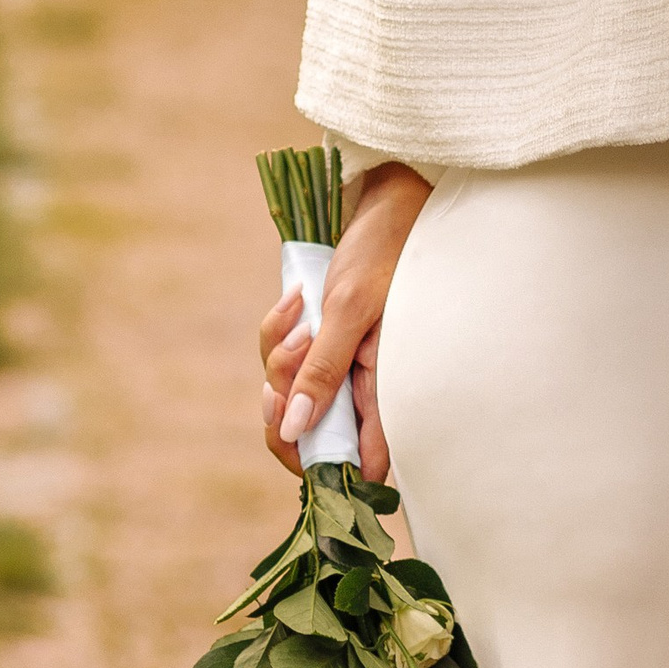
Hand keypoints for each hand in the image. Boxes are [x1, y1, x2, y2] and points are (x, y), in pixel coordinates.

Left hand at [258, 162, 431, 480]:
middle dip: (283, 403)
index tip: (293, 425)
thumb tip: (295, 431)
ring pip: (289, 395)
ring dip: (280, 356)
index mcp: (384, 393)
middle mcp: (363, 390)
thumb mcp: (349, 309)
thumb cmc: (384, 251)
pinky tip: (296, 297)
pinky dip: (279, 330)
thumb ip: (323, 373)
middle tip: (290, 358)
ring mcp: (342, 367)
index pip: (354, 466)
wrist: (389, 201)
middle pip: (307, 437)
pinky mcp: (324, 344)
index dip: (315, 461)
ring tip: (300, 310)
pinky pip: (284, 359)